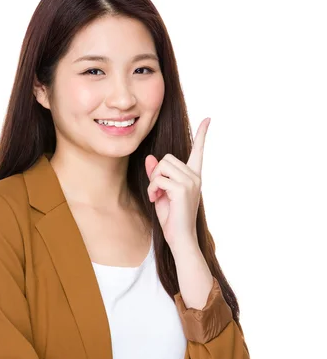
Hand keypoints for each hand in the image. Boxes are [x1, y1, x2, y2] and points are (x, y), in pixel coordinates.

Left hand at [145, 118, 210, 250]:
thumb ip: (157, 176)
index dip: (202, 134)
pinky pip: (159, 178)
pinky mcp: (183, 189)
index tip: (208, 119)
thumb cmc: (172, 219)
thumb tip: (151, 158)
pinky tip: (156, 200)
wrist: (180, 239)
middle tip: (156, 191)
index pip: (198, 151)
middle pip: (167, 158)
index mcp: (193, 177)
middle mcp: (195, 177)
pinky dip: (153, 189)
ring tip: (157, 196)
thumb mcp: (162, 193)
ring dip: (154, 181)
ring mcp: (191, 182)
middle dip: (156, 173)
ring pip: (162, 166)